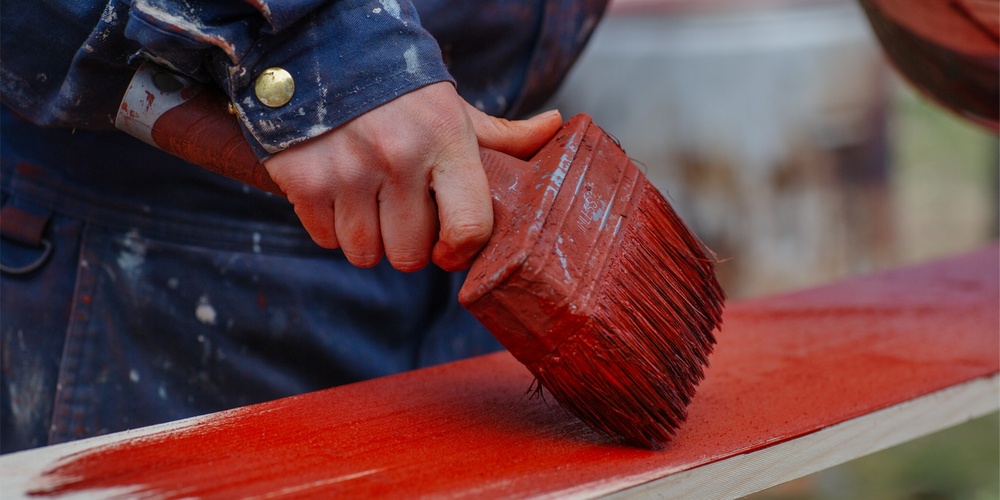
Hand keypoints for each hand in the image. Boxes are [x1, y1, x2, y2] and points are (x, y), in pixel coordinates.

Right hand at [263, 81, 562, 271]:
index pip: (470, 228)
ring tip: (370, 200)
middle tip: (402, 210)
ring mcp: (347, 171)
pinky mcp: (304, 180)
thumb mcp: (454, 110)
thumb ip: (502, 135)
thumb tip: (555, 127)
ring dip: (369, 238)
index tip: (448, 246)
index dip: (459, 250)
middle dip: (408, 242)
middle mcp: (398, 156)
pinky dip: (332, 226)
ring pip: (366, 254)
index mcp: (446, 140)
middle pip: (411, 255)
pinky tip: (339, 192)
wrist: (325, 50)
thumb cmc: (402, 95)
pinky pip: (326, 239)